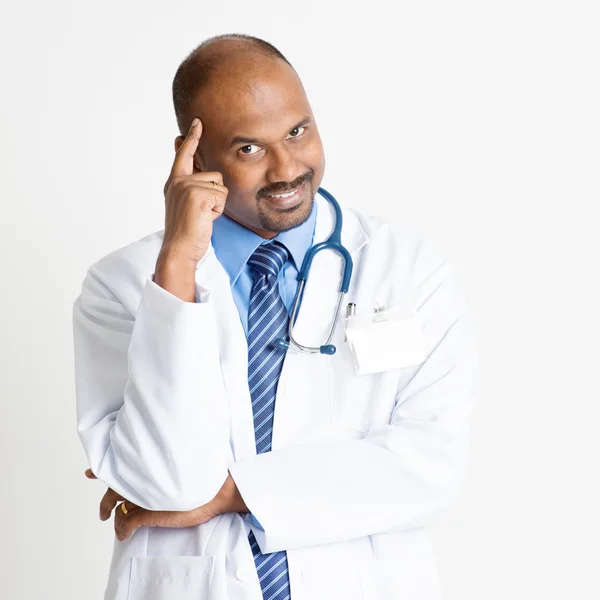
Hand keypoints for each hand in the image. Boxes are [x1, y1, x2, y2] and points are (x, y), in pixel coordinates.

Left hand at [84, 469, 248, 540]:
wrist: (220, 489)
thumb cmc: (205, 476)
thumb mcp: (181, 465)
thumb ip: (164, 463)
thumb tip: (156, 463)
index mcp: (151, 462)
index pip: (120, 462)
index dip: (103, 467)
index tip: (89, 472)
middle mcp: (144, 476)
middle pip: (115, 486)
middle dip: (106, 499)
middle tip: (103, 510)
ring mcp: (145, 495)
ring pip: (119, 507)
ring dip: (116, 518)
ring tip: (114, 522)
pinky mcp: (149, 513)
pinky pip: (126, 524)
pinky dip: (122, 531)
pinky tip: (124, 535)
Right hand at [160, 117, 227, 265]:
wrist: (179, 250)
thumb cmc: (187, 232)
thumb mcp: (187, 205)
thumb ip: (193, 188)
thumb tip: (209, 177)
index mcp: (174, 183)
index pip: (184, 155)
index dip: (192, 139)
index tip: (198, 122)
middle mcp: (178, 181)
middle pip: (214, 175)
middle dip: (216, 195)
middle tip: (201, 214)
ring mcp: (186, 187)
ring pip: (220, 186)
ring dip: (218, 203)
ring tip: (203, 216)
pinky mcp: (197, 195)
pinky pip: (222, 196)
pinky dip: (219, 210)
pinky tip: (206, 219)